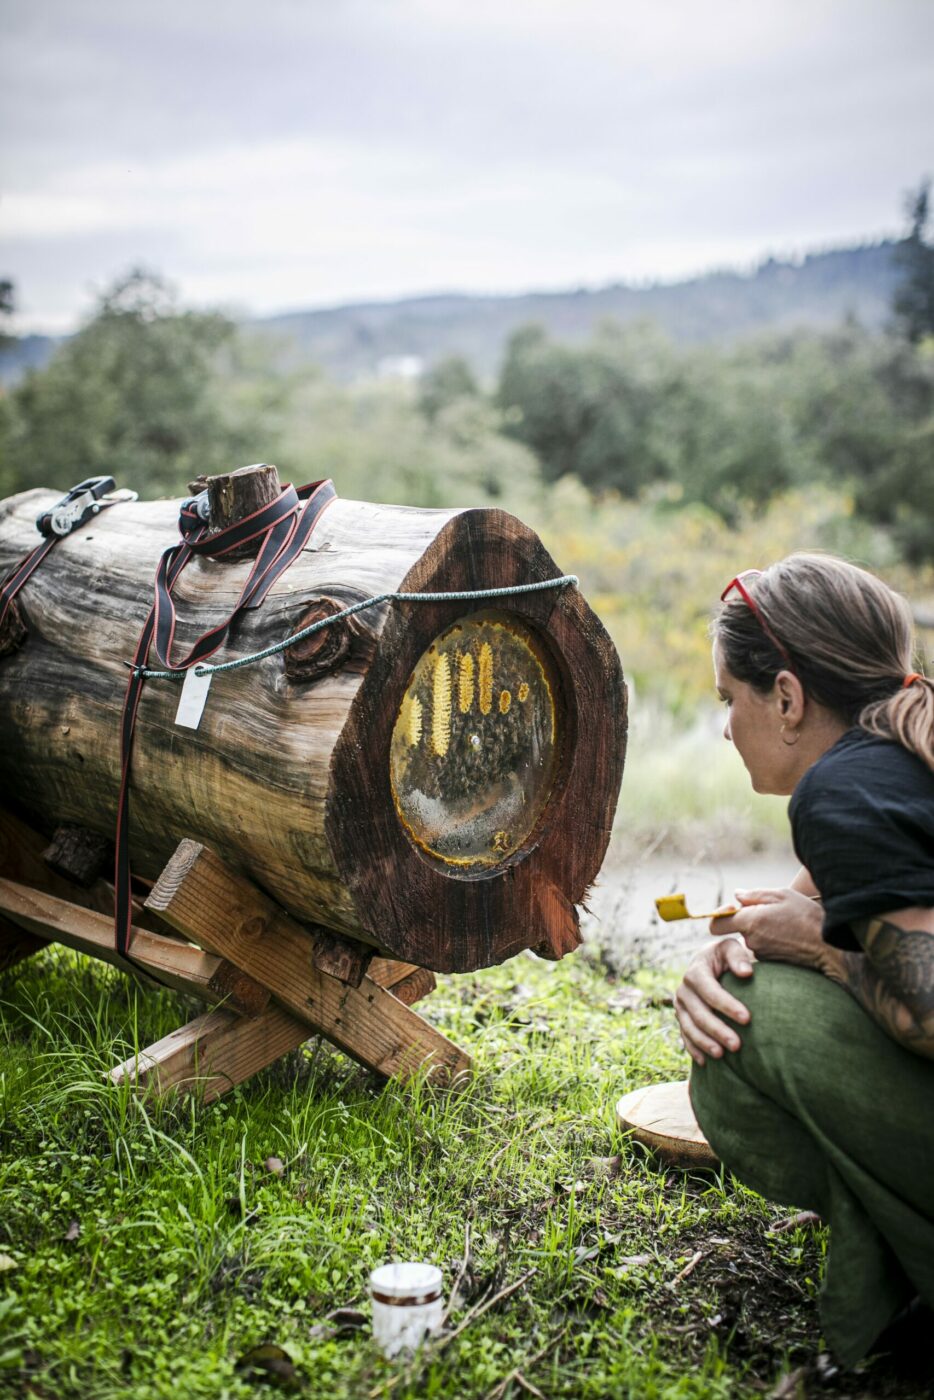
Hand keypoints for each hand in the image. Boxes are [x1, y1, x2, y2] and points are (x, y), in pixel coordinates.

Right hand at [675, 937, 755, 1066]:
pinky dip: (693, 1049)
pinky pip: (684, 1036)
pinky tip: (705, 1062)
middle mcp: (683, 989)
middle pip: (699, 1013)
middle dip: (717, 1030)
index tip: (747, 1018)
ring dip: (705, 1043)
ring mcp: (680, 1005)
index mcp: (695, 971)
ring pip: (689, 1027)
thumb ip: (738, 956)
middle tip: (738, 1045)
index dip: (727, 1005)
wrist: (711, 963)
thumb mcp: (731, 948)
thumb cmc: (727, 957)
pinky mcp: (682, 1017)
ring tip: (722, 1056)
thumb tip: (746, 972)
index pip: (709, 990)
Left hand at [709, 887, 825, 969]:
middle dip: (750, 920)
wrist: (831, 948)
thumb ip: (755, 895)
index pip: (717, 924)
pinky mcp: (771, 963)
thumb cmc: (808, 917)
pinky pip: (764, 948)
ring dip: (763, 931)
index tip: (732, 910)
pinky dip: (772, 942)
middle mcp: (751, 941)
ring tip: (785, 925)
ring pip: (753, 939)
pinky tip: (789, 937)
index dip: (721, 916)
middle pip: (738, 929)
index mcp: (750, 922)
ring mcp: (761, 954)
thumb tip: (737, 896)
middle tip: (772, 913)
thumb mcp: (782, 895)